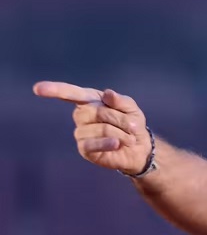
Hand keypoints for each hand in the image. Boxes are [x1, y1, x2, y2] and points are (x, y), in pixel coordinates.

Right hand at [33, 81, 152, 174]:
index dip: (54, 90)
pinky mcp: (84, 149)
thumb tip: (107, 94)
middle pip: (97, 112)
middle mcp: (81, 115)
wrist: (138, 147)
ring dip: (121, 133)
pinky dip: (108, 142)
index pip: (70, 93)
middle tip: (133, 126)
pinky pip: (94, 143)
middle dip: (119, 118)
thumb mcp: (131, 108)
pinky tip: (117, 144)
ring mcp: (81, 132)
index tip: (37, 89)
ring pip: (101, 128)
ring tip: (129, 138)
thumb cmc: (131, 123)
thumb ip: (120, 101)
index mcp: (90, 100)